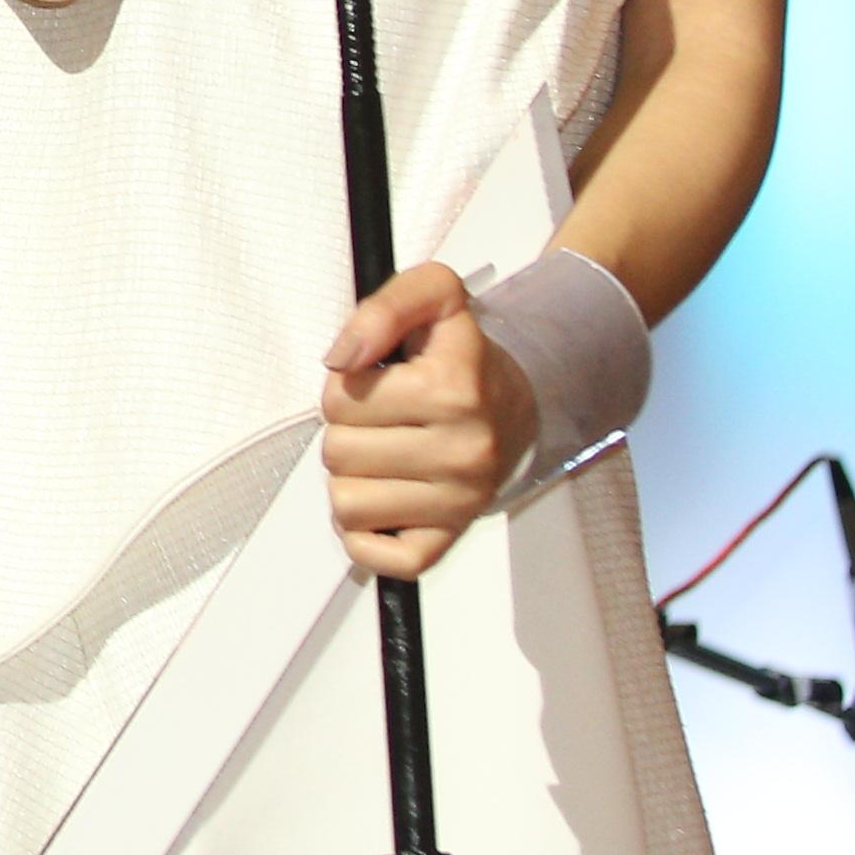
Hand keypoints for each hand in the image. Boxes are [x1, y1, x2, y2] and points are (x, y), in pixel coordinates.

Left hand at [317, 262, 532, 580]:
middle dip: (346, 431)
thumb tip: (341, 359)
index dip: (346, 385)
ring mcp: (459, 502)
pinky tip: (384, 499)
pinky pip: (377, 557)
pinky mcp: (449, 540)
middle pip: (337, 452)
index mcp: (453, 390)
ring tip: (383, 455)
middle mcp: (463, 450)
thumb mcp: (433, 296)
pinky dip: (365, 534)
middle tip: (383, 420)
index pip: (339, 398)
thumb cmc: (459, 357)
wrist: (518, 404)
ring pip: (346, 504)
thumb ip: (383, 308)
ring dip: (352, 478)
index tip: (379, 380)